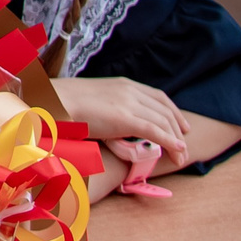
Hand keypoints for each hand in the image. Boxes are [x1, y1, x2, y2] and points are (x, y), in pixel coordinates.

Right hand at [54, 76, 190, 168]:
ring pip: (164, 123)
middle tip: (184, 146)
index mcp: (124, 84)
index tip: (182, 126)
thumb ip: (112, 105)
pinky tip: (178, 151)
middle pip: (165, 111)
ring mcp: (129, 103)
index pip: (159, 97)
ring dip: (177, 141)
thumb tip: (115, 119)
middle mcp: (131, 91)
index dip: (174, 112)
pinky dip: (171, 142)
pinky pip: (156, 131)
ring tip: (181, 157)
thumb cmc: (69, 103)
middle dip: (179, 130)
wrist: (56, 101)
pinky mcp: (126, 119)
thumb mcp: (97, 98)